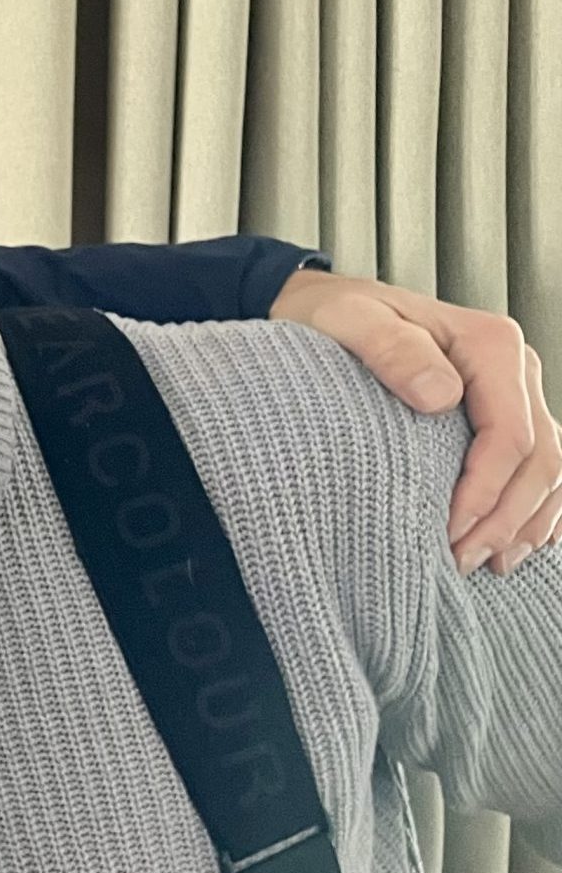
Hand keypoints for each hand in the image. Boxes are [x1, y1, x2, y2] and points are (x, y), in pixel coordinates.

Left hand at [273, 268, 561, 573]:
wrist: (332, 308)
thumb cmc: (337, 316)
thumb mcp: (349, 320)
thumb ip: (392, 350)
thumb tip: (441, 396)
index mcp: (490, 344)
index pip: (509, 434)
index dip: (486, 492)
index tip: (448, 532)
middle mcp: (516, 369)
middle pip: (539, 458)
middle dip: (506, 519)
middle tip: (462, 562)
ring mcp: (517, 394)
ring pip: (551, 469)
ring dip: (526, 522)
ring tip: (489, 564)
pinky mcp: (507, 415)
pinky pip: (541, 467)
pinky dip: (536, 509)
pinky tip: (516, 544)